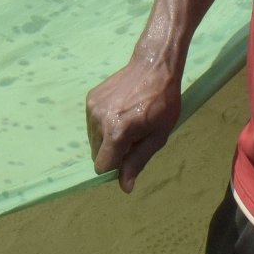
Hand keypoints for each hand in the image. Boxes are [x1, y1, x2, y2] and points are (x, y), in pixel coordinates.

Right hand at [87, 61, 181, 193]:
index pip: (102, 166)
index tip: (128, 159)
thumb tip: (124, 187)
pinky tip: (120, 111)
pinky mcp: (90, 98)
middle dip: (112, 152)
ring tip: (127, 122)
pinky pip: (93, 123)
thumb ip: (138, 162)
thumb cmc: (163, 104)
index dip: (115, 168)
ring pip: (94, 139)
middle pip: (97, 153)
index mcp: (117, 132)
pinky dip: (103, 124)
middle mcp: (99, 120)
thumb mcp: (158, 136)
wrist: (154, 66)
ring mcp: (92, 107)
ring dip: (107, 139)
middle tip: (133, 137)